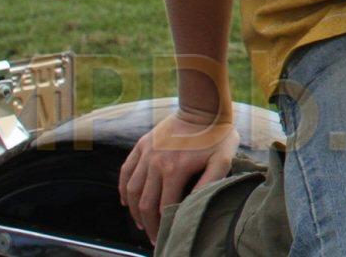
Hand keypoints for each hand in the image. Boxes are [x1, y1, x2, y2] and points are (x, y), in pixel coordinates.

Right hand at [117, 107, 237, 241]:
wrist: (205, 107)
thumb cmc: (218, 135)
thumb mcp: (222, 159)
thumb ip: (208, 184)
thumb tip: (191, 206)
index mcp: (174, 169)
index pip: (164, 207)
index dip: (164, 225)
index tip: (167, 236)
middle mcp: (155, 163)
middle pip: (145, 203)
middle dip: (148, 224)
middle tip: (154, 238)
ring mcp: (146, 153)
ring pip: (132, 190)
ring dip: (134, 211)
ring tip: (141, 224)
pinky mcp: (142, 144)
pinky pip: (126, 171)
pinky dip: (123, 189)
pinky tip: (126, 202)